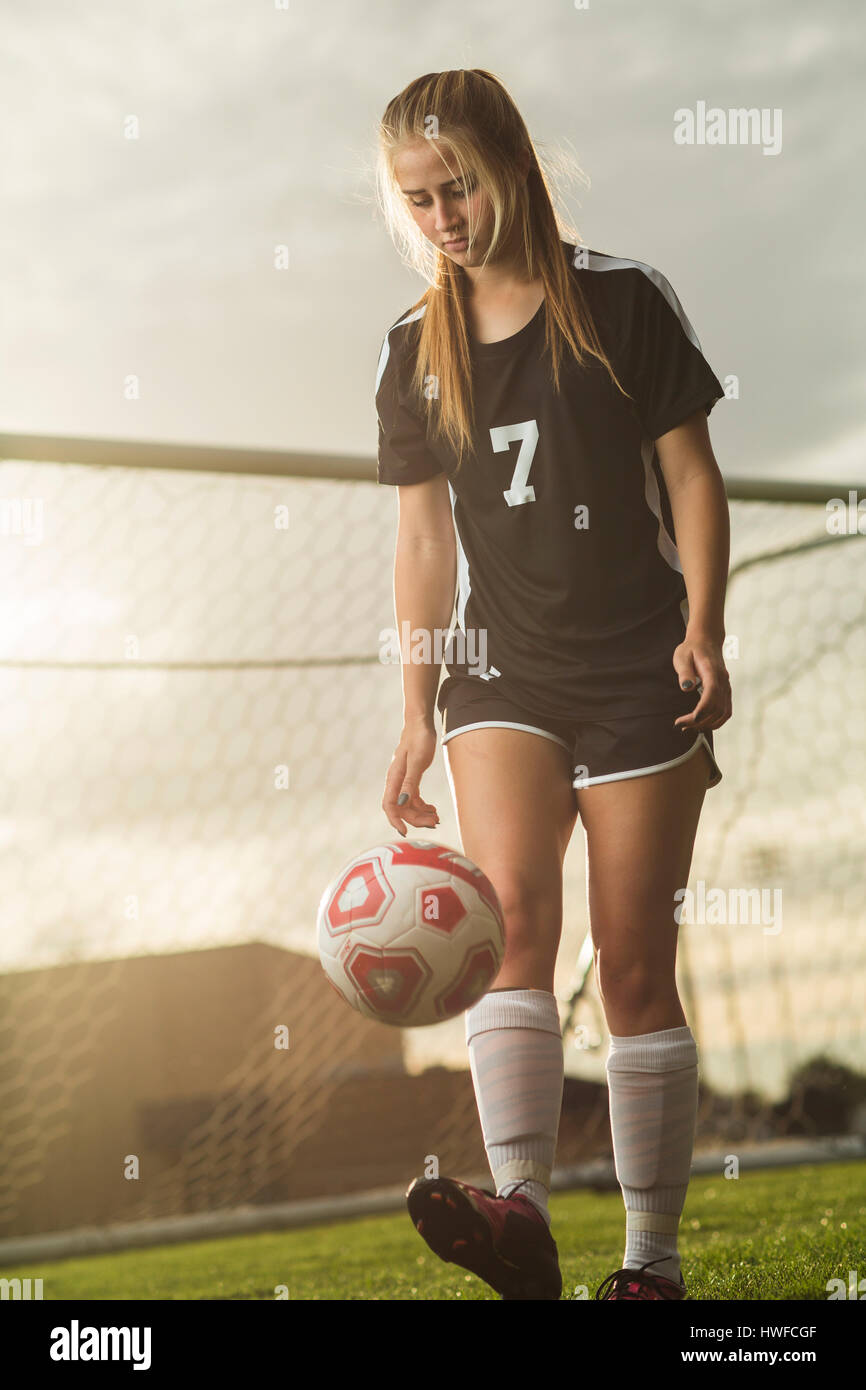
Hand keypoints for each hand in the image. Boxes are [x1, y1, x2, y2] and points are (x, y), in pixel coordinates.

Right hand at [382, 718, 439, 836]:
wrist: (420, 723)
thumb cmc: (419, 739)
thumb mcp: (418, 761)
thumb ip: (410, 783)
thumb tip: (402, 803)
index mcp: (394, 778)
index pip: (389, 806)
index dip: (395, 820)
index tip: (406, 832)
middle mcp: (396, 781)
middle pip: (401, 808)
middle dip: (416, 819)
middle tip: (435, 822)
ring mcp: (403, 780)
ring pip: (408, 805)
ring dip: (421, 814)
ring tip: (437, 818)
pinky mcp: (411, 778)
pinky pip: (413, 798)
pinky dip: (422, 806)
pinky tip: (433, 809)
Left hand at [672, 635, 731, 732]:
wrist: (707, 641)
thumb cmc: (691, 649)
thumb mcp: (682, 656)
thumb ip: (684, 671)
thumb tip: (687, 687)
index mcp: (712, 672)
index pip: (711, 695)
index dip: (700, 711)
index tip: (684, 721)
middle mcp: (723, 681)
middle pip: (717, 709)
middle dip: (699, 721)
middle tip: (680, 725)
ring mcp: (727, 687)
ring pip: (723, 713)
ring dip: (707, 724)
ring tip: (688, 726)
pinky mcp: (726, 692)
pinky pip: (726, 711)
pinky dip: (715, 721)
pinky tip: (701, 723)